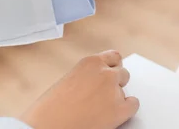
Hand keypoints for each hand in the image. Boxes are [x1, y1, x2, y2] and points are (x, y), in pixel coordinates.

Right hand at [20, 51, 137, 128]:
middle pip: (122, 72)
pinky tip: (115, 114)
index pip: (113, 57)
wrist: (45, 127)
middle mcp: (105, 73)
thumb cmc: (48, 110)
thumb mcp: (67, 82)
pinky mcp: (119, 109)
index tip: (112, 72)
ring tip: (103, 107)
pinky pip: (133, 104)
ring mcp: (114, 91)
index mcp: (90, 62)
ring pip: (125, 88)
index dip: (112, 67)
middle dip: (115, 82)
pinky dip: (127, 109)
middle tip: (104, 94)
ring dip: (118, 95)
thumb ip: (85, 77)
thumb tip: (95, 83)